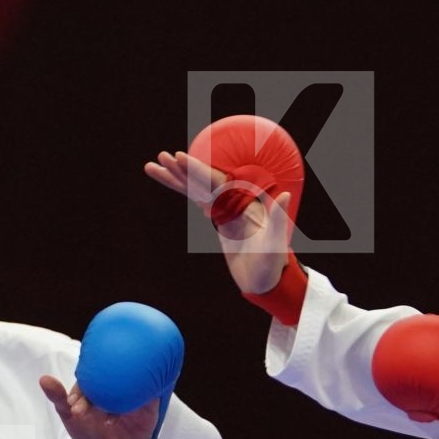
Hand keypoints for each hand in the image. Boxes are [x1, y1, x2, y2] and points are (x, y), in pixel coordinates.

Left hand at [40, 375, 160, 438]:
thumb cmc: (91, 432)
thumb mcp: (71, 417)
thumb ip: (59, 398)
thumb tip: (43, 379)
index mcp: (96, 381)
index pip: (90, 373)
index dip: (83, 387)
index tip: (75, 407)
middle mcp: (115, 381)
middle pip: (112, 373)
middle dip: (99, 390)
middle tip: (86, 413)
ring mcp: (133, 388)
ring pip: (131, 379)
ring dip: (121, 392)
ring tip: (110, 414)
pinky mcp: (149, 397)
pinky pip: (150, 388)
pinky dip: (143, 390)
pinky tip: (134, 399)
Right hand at [144, 150, 291, 295]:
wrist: (265, 282)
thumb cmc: (273, 264)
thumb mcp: (275, 243)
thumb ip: (278, 218)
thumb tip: (284, 194)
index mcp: (244, 203)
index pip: (216, 182)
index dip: (198, 170)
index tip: (180, 158)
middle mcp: (234, 201)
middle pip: (202, 181)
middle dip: (182, 169)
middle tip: (162, 156)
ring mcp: (225, 209)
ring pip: (196, 188)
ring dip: (176, 177)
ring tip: (153, 165)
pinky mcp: (219, 218)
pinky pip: (197, 199)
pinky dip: (182, 190)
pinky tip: (169, 181)